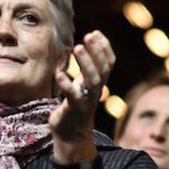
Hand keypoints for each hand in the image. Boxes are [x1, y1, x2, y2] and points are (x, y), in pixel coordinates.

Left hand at [50, 31, 114, 163]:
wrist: (71, 136)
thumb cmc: (75, 106)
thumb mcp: (83, 86)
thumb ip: (86, 69)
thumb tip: (85, 47)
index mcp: (99, 84)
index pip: (109, 63)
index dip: (105, 48)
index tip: (95, 33)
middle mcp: (97, 91)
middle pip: (102, 69)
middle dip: (97, 52)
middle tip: (88, 36)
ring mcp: (87, 101)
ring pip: (93, 80)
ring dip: (86, 63)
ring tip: (77, 47)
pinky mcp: (75, 110)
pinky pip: (73, 96)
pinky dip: (67, 84)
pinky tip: (59, 74)